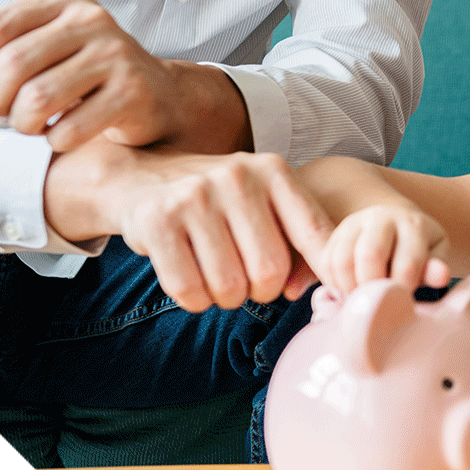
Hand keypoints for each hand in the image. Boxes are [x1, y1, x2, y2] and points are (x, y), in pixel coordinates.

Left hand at [0, 0, 249, 152]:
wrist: (156, 95)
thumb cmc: (87, 74)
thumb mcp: (39, 52)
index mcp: (64, 1)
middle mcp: (92, 19)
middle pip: (13, 64)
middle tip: (2, 116)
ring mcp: (116, 54)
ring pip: (37, 99)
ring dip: (23, 125)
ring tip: (30, 127)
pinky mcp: (133, 91)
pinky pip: (71, 128)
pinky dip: (56, 142)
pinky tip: (61, 138)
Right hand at [46, 141, 334, 311]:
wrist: (142, 177)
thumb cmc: (219, 202)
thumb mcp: (265, 204)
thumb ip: (300, 243)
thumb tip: (309, 289)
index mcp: (273, 170)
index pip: (316, 234)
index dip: (324, 272)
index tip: (326, 292)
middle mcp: (237, 176)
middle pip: (270, 272)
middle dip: (260, 291)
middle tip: (245, 277)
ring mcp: (195, 195)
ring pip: (229, 287)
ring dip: (224, 298)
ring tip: (216, 274)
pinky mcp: (158, 221)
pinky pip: (189, 290)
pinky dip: (194, 299)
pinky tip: (191, 276)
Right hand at [319, 202, 450, 297]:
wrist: (396, 225)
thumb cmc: (419, 249)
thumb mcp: (434, 255)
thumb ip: (436, 268)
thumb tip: (441, 276)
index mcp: (413, 223)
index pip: (407, 263)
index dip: (404, 290)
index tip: (403, 303)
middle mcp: (381, 216)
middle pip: (369, 255)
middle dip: (373, 288)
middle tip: (378, 304)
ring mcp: (355, 222)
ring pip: (342, 259)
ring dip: (350, 288)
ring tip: (363, 300)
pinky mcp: (335, 233)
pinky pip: (326, 262)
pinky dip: (334, 284)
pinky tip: (349, 292)